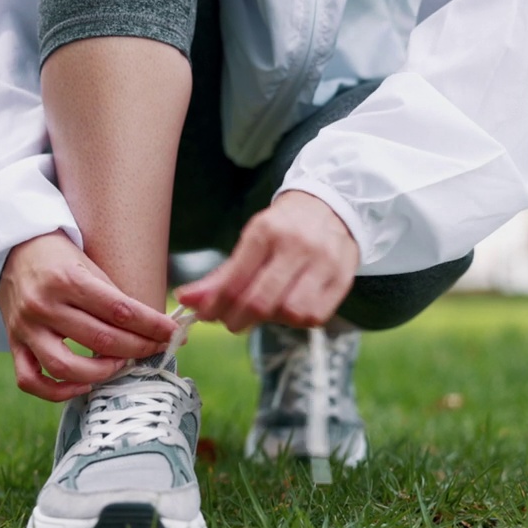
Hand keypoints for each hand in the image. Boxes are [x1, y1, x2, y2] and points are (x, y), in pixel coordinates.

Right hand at [0, 231, 178, 400]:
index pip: (120, 311)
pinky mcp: (13, 344)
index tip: (173, 333)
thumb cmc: (61, 259)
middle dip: (137, 349)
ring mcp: (26, 328)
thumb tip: (159, 329)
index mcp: (68, 280)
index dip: (152, 326)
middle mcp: (44, 305)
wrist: (12, 250)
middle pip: (100, 340)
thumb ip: (117, 300)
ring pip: (65, 367)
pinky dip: (58, 391)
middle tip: (155, 349)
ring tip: (119, 365)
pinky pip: (31, 380)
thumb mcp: (90, 266)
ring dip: (101, 373)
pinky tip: (83, 385)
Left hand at [176, 190, 358, 331]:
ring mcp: (323, 262)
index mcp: (266, 231)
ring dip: (272, 320)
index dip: (215, 306)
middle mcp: (296, 245)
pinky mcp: (343, 277)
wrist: (332, 205)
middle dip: (238, 319)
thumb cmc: (282, 228)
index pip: (234, 281)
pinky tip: (290, 309)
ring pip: (290, 312)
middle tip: (232, 322)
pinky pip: (315, 316)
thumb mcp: (250, 240)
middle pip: (260, 301)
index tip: (206, 315)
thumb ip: (220, 276)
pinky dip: (297, 320)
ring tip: (266, 311)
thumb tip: (184, 301)